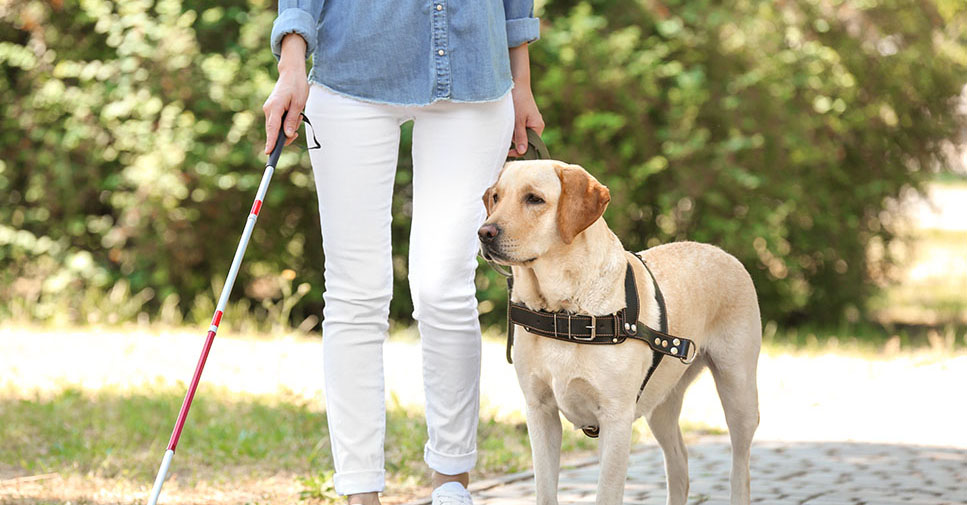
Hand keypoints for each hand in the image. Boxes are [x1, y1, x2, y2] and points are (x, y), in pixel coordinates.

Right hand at [263, 34, 308, 153]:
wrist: (291, 73)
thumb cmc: (297, 86)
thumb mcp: (299, 103)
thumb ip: (292, 120)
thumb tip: (288, 135)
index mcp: (275, 107)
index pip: (272, 129)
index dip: (271, 142)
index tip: (269, 153)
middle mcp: (269, 110)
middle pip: (274, 131)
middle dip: (286, 135)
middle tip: (298, 124)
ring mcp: (269, 110)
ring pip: (277, 128)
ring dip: (288, 127)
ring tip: (298, 115)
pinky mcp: (272, 110)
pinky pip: (278, 123)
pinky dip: (286, 123)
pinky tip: (295, 115)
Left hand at [507, 43, 543, 156]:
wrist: (517, 83)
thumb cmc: (519, 100)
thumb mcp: (518, 120)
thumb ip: (520, 136)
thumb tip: (522, 152)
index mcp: (538, 127)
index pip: (531, 145)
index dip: (520, 150)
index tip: (508, 152)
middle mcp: (536, 125)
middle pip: (526, 141)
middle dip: (515, 142)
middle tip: (504, 141)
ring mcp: (530, 122)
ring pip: (520, 135)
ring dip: (512, 136)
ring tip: (505, 130)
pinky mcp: (524, 118)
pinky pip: (518, 129)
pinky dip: (512, 130)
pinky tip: (506, 126)